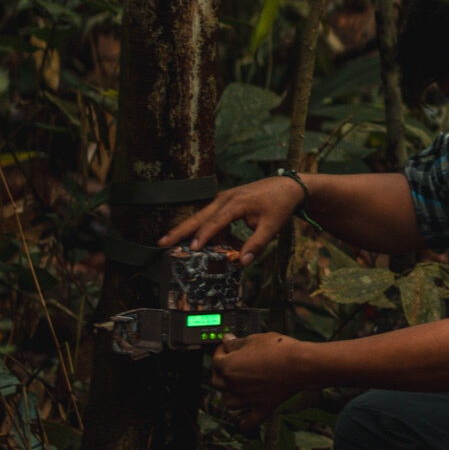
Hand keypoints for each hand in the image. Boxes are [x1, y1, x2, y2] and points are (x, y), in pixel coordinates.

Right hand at [158, 177, 304, 262]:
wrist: (287, 187)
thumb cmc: (279, 206)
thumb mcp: (272, 227)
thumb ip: (257, 244)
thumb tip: (242, 262)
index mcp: (236, 203)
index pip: (215, 222)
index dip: (203, 236)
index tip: (191, 248)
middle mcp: (225, 199)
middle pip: (199, 216)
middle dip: (180, 230)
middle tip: (161, 242)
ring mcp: (223, 199)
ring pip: (201, 216)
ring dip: (188, 230)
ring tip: (170, 243)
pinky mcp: (224, 202)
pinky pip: (211, 217)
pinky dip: (205, 229)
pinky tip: (201, 243)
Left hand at [209, 332, 311, 426]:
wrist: (302, 365)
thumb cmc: (281, 350)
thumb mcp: (256, 339)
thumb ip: (238, 342)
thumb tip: (228, 341)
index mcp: (229, 366)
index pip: (216, 359)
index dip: (220, 350)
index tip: (227, 346)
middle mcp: (234, 384)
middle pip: (216, 382)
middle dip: (220, 372)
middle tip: (228, 363)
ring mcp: (248, 398)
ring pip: (228, 402)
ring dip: (228, 395)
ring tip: (234, 388)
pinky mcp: (262, 407)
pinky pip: (250, 421)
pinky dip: (244, 424)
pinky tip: (241, 424)